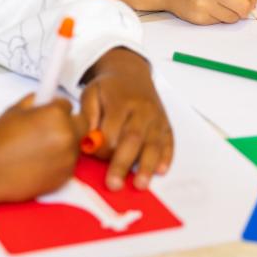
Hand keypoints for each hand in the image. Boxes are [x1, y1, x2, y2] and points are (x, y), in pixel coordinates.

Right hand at [0, 95, 84, 209]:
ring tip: (39, 148)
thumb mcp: (16, 109)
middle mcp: (67, 137)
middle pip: (81, 124)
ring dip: (64, 144)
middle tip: (48, 129)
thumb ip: (37, 101)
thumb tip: (48, 99)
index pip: (68, 104)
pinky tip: (39, 162)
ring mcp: (67, 159)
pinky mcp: (64, 178)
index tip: (47, 113)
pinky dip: (59, 162)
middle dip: (68, 124)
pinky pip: (69, 164)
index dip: (56, 108)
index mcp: (56, 115)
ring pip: (75, 145)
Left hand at [79, 48, 173, 191]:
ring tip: (140, 185)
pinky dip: (166, 157)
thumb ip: (88, 116)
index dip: (102, 147)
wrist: (131, 72)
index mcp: (121, 102)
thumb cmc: (108, 88)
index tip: (93, 155)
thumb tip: (88, 141)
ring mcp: (157, 118)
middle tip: (114, 184)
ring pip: (154, 143)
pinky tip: (160, 170)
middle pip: (133, 138)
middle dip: (123, 163)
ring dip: (147, 165)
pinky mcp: (166, 124)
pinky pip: (169, 142)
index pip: (112, 129)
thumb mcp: (91, 93)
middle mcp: (142, 110)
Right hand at [160, 0, 256, 23]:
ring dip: (233, 13)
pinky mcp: (199, 18)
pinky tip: (210, 7)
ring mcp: (204, 5)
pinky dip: (219, 16)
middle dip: (247, 6)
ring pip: (233, 17)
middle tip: (242, 4)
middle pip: (244, 5)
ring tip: (223, 3)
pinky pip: (220, 22)